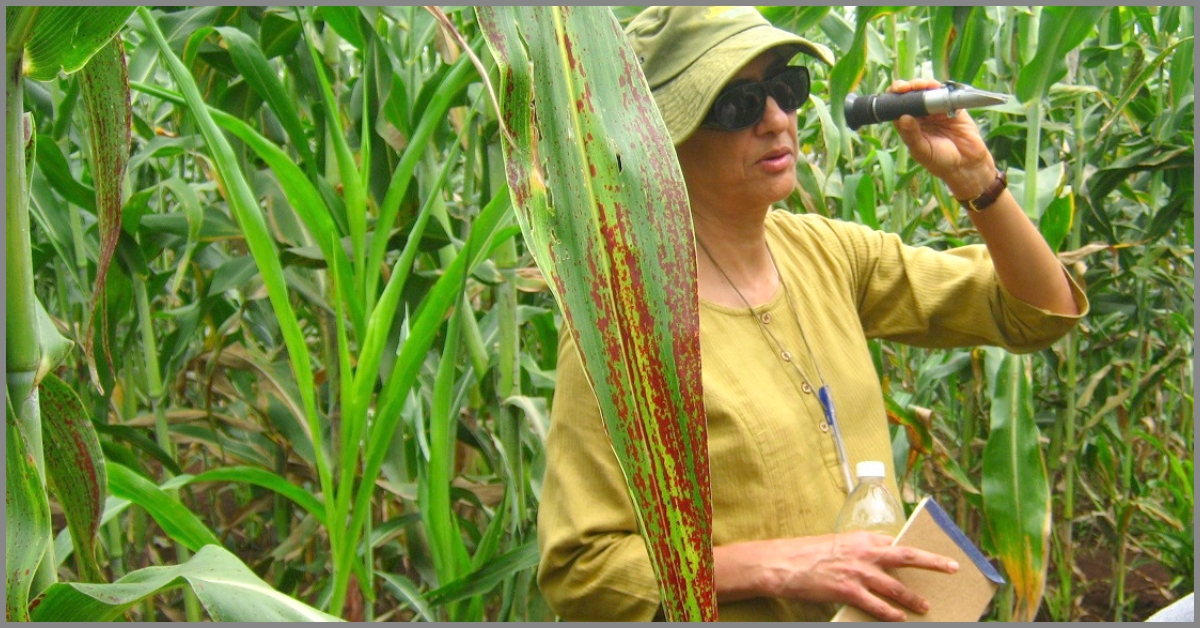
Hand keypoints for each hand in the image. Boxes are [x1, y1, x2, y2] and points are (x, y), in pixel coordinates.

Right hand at [714, 532, 959, 620]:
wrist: (783, 563)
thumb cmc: (806, 553)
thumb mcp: (836, 544)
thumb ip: (858, 550)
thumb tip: (877, 559)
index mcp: (861, 538)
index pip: (896, 542)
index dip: (915, 549)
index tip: (931, 555)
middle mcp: (864, 552)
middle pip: (906, 556)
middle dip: (933, 562)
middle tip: (952, 567)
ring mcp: (857, 572)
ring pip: (895, 586)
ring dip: (913, 597)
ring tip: (926, 606)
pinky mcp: (848, 590)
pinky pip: (876, 605)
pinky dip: (890, 613)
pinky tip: (900, 618)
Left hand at [887, 78, 997, 199]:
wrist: (967, 164)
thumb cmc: (941, 162)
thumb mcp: (922, 151)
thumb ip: (912, 135)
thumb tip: (903, 117)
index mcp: (909, 126)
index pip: (897, 108)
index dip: (893, 98)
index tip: (894, 93)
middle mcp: (921, 116)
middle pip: (911, 96)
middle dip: (908, 88)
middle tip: (907, 87)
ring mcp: (936, 110)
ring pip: (927, 92)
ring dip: (923, 86)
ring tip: (922, 86)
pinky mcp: (952, 107)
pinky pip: (944, 94)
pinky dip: (940, 89)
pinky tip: (936, 87)